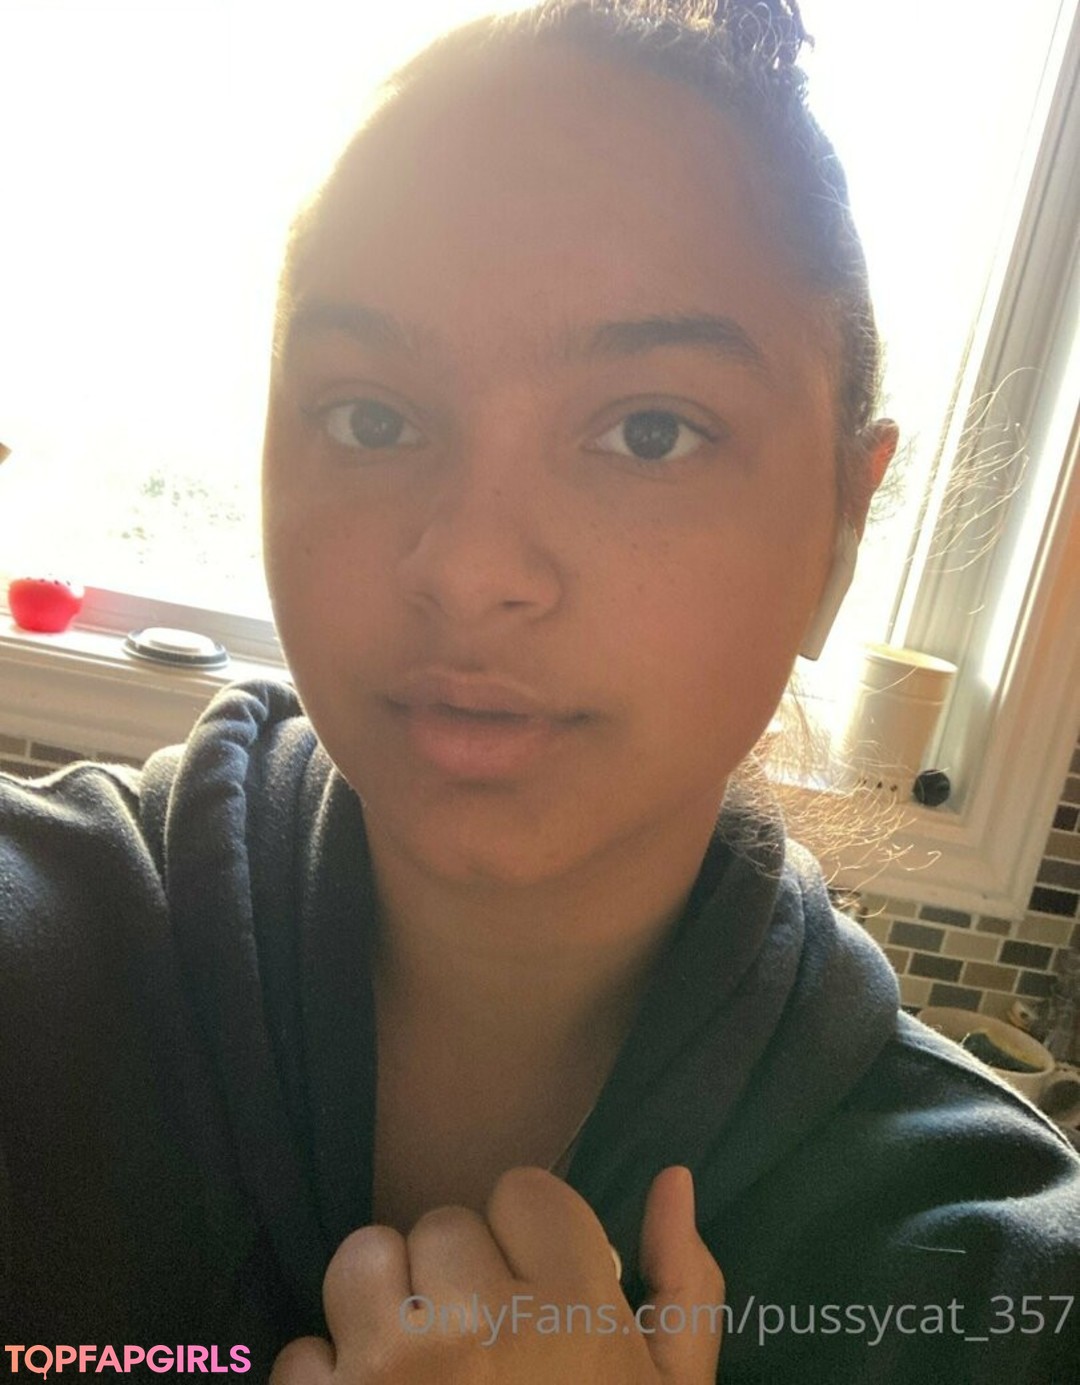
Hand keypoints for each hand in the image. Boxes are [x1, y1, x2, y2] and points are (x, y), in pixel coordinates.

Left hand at [270, 1164, 723, 1382]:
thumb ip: (684, 1285)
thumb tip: (673, 1175)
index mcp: (572, 1302)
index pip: (522, 1191)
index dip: (527, 1242)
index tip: (534, 1295)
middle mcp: (477, 1318)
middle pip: (440, 1224)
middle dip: (456, 1278)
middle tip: (479, 1351)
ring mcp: (391, 1366)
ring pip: (362, 1258)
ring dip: (380, 1308)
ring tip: (414, 1371)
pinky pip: (302, 1351)